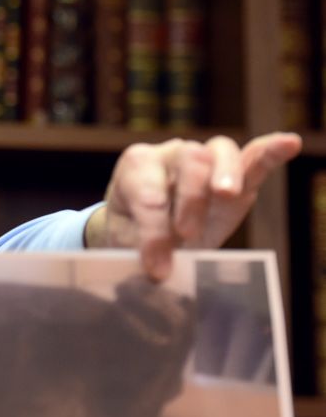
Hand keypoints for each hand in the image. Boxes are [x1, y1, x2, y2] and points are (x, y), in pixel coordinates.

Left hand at [84, 132, 302, 278]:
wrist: (144, 235)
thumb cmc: (131, 235)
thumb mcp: (126, 243)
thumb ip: (142, 250)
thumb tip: (160, 272)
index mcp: (136, 167)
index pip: (148, 194)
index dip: (152, 233)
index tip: (156, 268)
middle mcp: (171, 155)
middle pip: (188, 160)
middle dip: (189, 199)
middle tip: (186, 233)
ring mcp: (205, 160)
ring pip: (219, 152)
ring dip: (225, 174)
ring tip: (226, 194)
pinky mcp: (236, 176)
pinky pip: (255, 157)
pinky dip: (271, 151)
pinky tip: (288, 144)